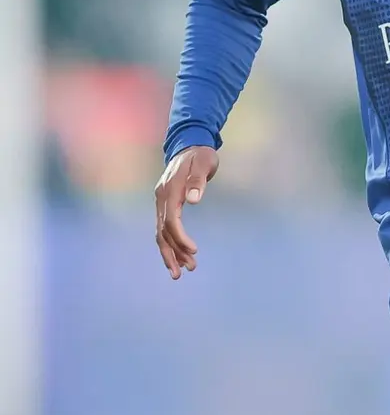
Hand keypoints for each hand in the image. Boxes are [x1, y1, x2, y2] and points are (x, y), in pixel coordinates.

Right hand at [154, 146, 218, 278]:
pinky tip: (178, 255)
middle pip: (162, 231)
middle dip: (174, 252)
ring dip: (171, 252)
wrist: (190, 144)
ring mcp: (161, 201)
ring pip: (161, 232)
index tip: (194, 251)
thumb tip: (193, 199)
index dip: (180, 238)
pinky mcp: (165, 203)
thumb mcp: (204, 163)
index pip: (171, 220)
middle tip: (187, 270)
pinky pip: (164, 227)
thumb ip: (198, 181)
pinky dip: (170, 242)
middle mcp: (162, 197)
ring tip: (184, 270)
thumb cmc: (200, 155)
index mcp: (170, 190)